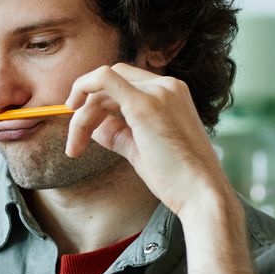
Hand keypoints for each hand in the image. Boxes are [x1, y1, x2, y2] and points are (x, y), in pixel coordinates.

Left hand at [64, 62, 235, 218]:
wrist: (201, 193)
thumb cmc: (176, 177)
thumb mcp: (141, 149)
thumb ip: (118, 133)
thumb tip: (94, 127)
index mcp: (170, 94)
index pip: (124, 85)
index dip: (99, 103)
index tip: (84, 128)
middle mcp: (166, 86)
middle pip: (110, 84)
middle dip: (86, 111)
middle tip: (75, 144)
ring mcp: (157, 92)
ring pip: (102, 87)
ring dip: (82, 117)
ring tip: (75, 148)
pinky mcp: (144, 104)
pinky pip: (104, 79)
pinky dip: (83, 86)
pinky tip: (73, 110)